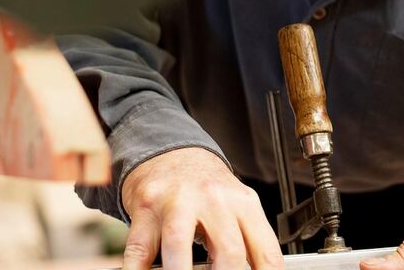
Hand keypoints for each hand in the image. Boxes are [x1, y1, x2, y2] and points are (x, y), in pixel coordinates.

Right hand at [120, 147, 283, 269]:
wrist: (171, 152)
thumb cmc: (206, 187)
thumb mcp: (236, 206)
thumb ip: (245, 240)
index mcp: (243, 202)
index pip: (265, 250)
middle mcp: (212, 199)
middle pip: (228, 249)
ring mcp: (176, 202)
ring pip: (179, 242)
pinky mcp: (146, 208)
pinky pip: (139, 248)